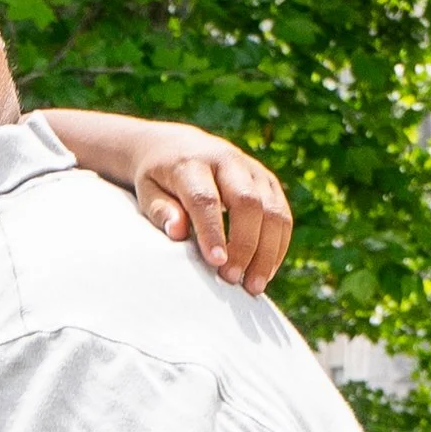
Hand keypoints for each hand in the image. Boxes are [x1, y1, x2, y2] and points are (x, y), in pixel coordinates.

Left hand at [130, 127, 292, 294]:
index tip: (216, 262)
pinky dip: (278, 246)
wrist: (178, 145)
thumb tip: (176, 232)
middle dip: (244, 244)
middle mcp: (228, 160)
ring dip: (267, 251)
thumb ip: (160, 211)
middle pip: (247, 202)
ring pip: (272, 209)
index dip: (213, 231)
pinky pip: (283, 215)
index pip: (206, 198)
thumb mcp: (148, 191)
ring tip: (253, 286)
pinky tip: (265, 272)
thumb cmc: (160, 178)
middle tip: (232, 279)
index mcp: (192, 163)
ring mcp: (253, 169)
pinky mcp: (268, 181)